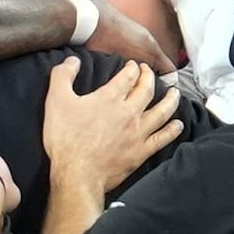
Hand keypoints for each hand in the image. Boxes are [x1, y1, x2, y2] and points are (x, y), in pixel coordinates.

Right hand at [41, 59, 180, 205]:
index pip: (128, 76)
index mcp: (110, 98)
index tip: (133, 65)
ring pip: (162, 111)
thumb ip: (63, 75)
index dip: (132, 67)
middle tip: (149, 72)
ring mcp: (138, 133)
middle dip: (149, 77)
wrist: (77, 174)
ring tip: (175, 93)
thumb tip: (73, 60)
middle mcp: (129, 112)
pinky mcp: (141, 152)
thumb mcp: (56, 101)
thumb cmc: (66, 139)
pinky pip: (163, 138)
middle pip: (147, 89)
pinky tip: (177, 125)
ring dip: (170, 100)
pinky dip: (172, 130)